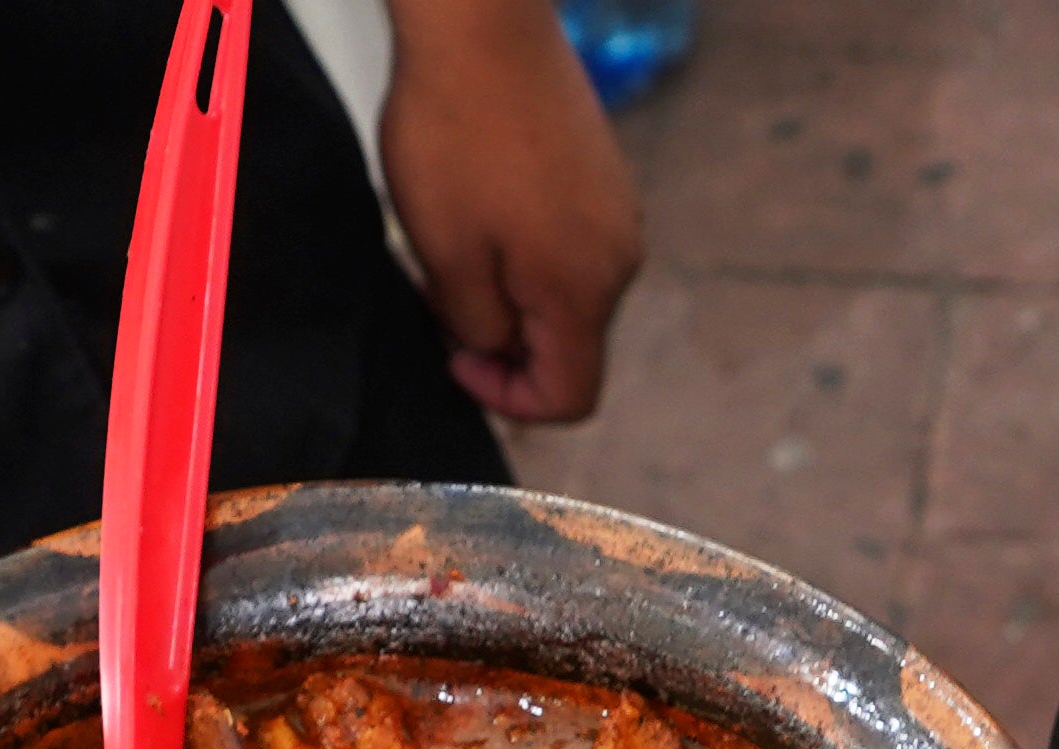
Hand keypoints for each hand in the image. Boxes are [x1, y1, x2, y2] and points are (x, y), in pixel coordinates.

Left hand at [378, 0, 645, 422]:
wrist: (483, 23)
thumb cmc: (456, 131)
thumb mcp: (446, 253)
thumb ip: (477, 327)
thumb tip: (496, 349)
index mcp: (584, 289)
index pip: (571, 396)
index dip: (509, 400)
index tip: (455, 358)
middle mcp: (620, 258)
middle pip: (570, 345)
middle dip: (504, 339)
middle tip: (438, 294)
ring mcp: (618, 213)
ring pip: (566, 293)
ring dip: (510, 291)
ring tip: (456, 242)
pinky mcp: (605, 177)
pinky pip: (570, 244)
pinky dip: (525, 250)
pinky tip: (482, 205)